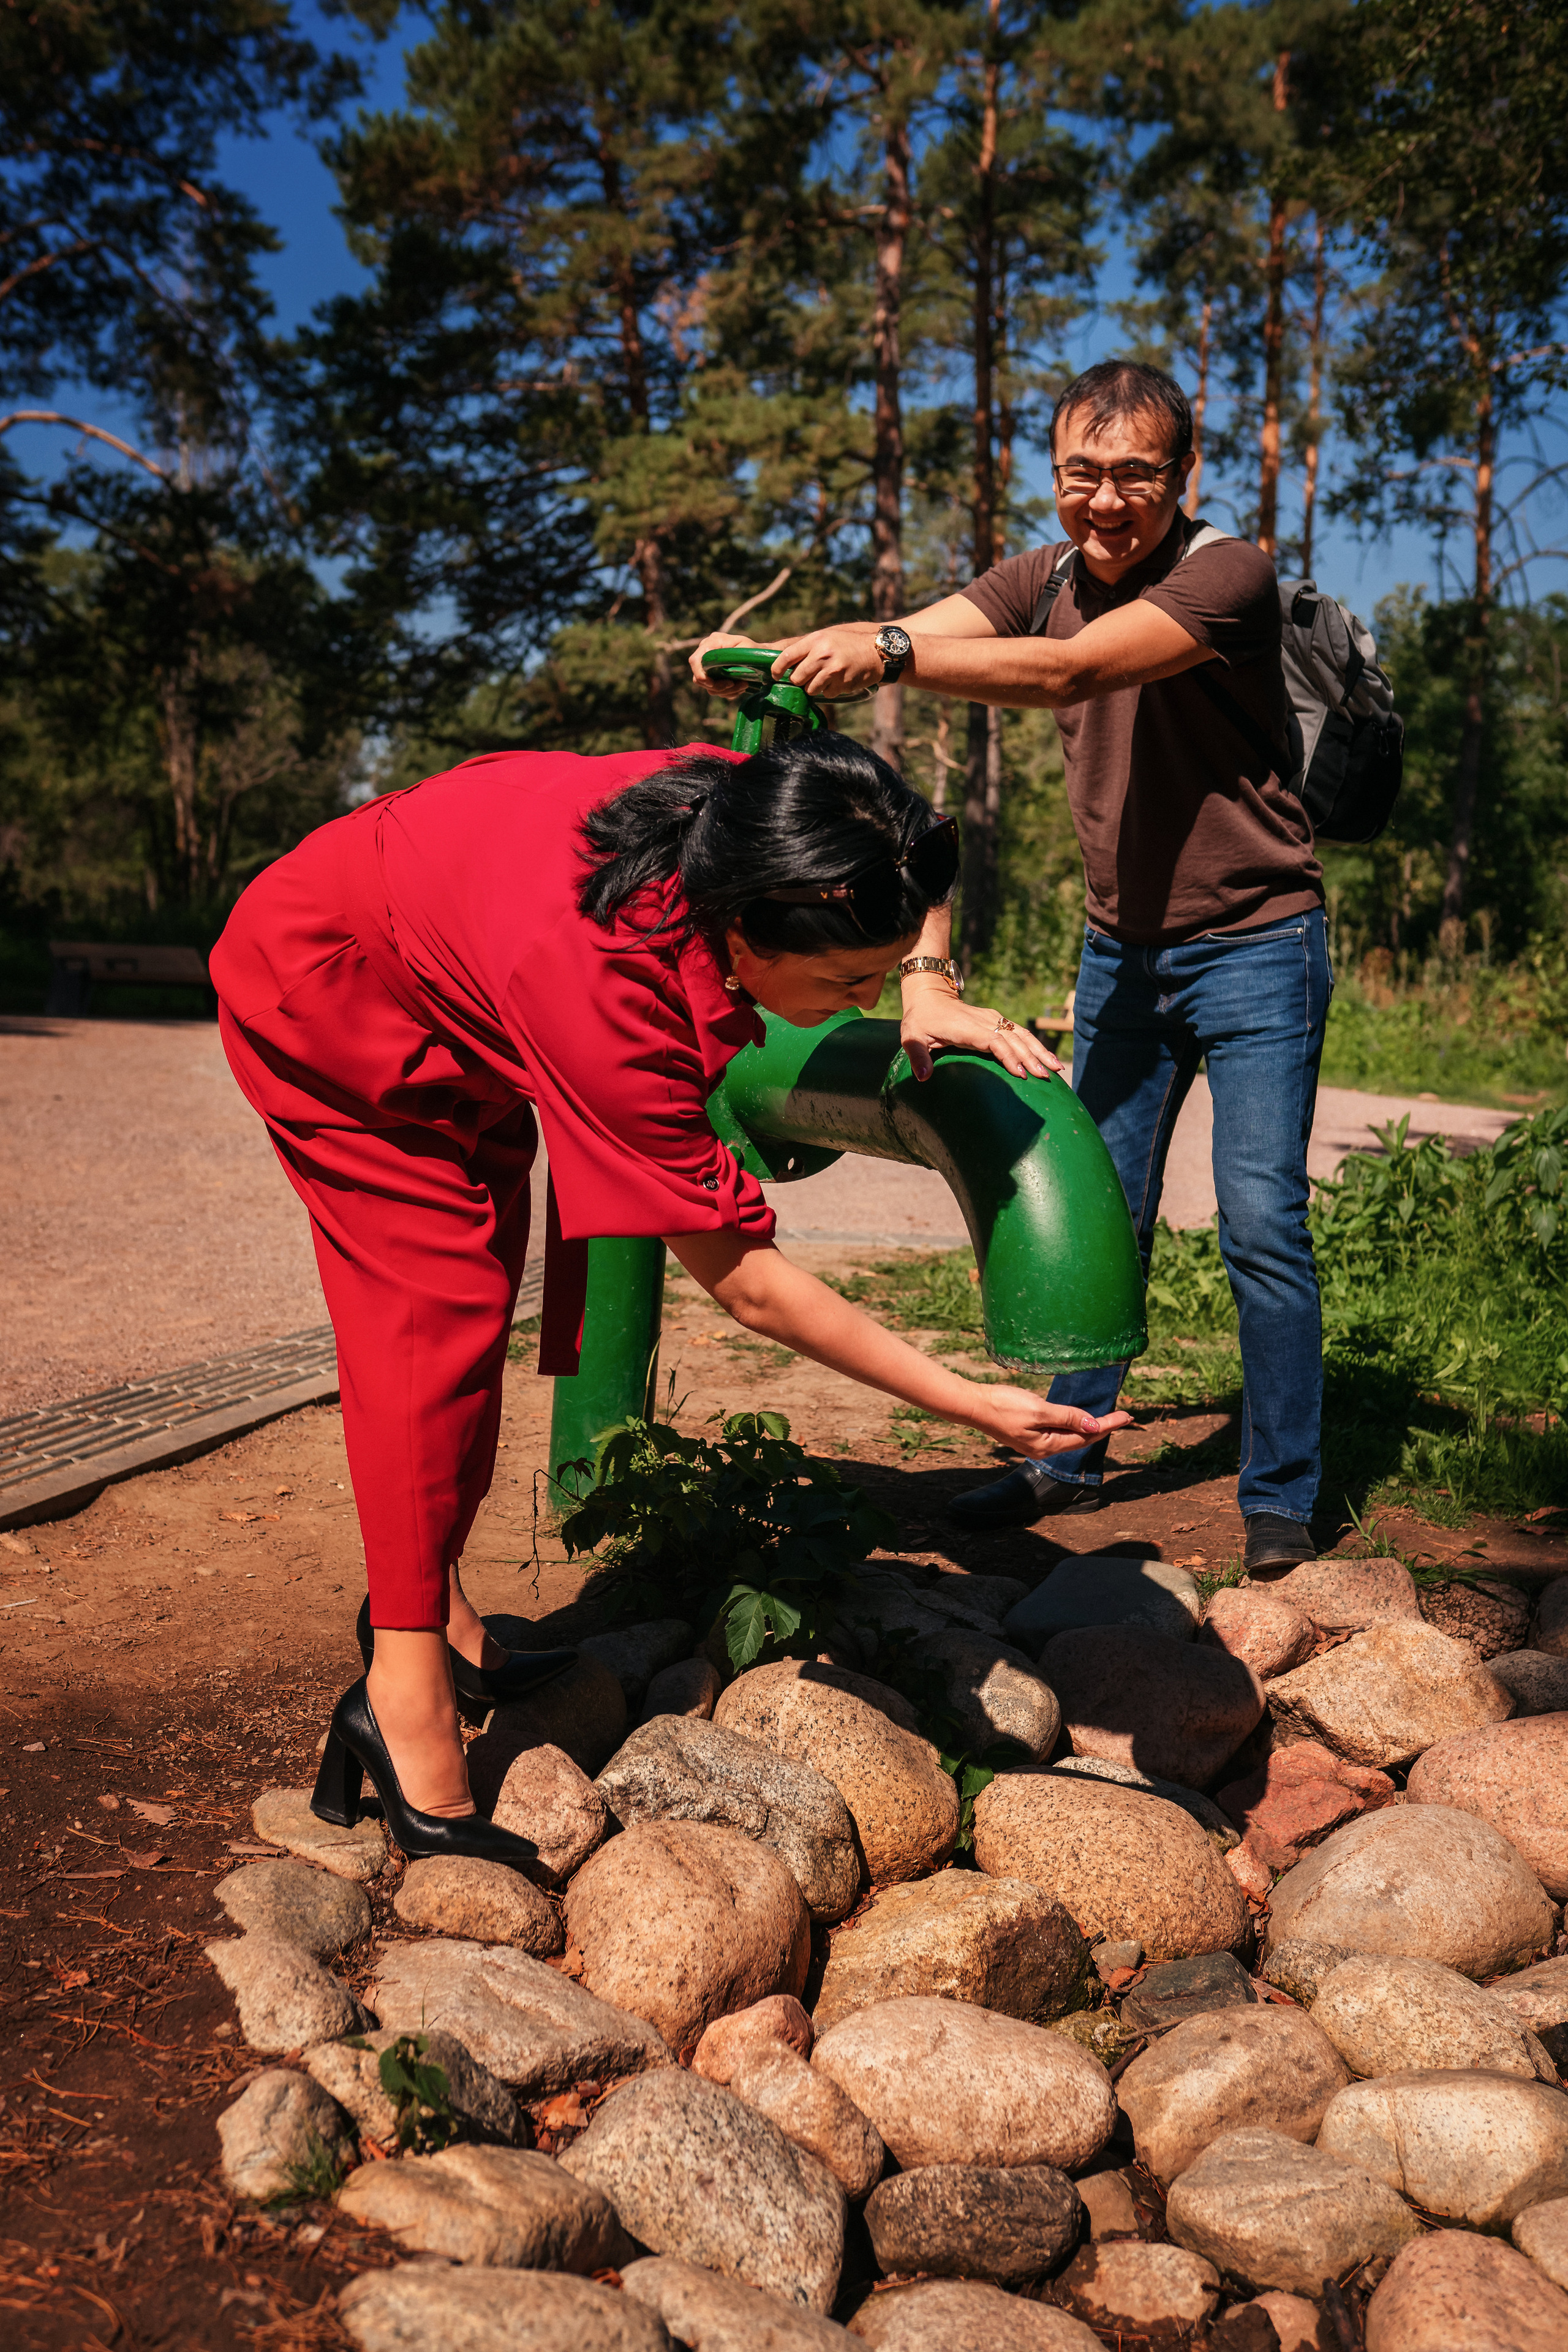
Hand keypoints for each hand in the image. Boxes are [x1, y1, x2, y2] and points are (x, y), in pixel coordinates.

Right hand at [690, 631, 757, 699]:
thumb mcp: (745, 648)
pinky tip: (740, 687)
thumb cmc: (753, 649)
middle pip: (699, 678)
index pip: (695, 660)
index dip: (700, 674)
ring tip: (743, 685)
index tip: (712, 683)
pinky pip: (716, 690)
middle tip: (733, 684)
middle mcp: (706, 654)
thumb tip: (715, 662)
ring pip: (709, 687)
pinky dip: (728, 692)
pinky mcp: (714, 677)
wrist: (758, 656)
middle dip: (717, 686)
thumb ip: (729, 654)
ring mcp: (709, 666)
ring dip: (726, 691)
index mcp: (712, 643)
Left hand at [773, 624, 883, 699]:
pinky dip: (830, 691)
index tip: (776, 675)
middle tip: (808, 675)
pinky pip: (826, 695)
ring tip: (826, 676)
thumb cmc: (847, 643)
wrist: (877, 651)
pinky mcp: (842, 684)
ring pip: (810, 689)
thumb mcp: (825, 636)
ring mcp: (833, 670)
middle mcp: (823, 654)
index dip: (777, 668)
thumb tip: (777, 658)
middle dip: (799, 680)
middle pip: (796, 678)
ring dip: (815, 687)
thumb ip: (803, 647)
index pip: (787, 656)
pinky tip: (839, 680)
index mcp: (816, 640)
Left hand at [900, 983, 1067, 1084]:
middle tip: (1047, 1076)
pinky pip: (1019, 1032)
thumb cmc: (920, 1019)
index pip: (992, 1041)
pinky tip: (1046, 1057)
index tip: (1021, 1073)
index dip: (1007, 1056)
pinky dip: (1034, 1044)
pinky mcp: (996, 1020)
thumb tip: (922, 1077)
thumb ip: (918, 1056)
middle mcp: (983, 1021)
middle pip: (1012, 1039)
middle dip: (1031, 1057)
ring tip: (1056, 1068)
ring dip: (1039, 1050)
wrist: (930, 994)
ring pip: (1021, 1034)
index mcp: (966, 1028)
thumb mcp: (912, 1036)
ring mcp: (992, 1019)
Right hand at [964, 1385, 1132, 1460]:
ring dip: (1089, 1428)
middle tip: (1123, 1417)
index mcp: (1048, 1445)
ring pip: (1070, 1437)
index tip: (1127, 1416)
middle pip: (1081, 1439)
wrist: (974, 1405)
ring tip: (1106, 1420)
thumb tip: (1092, 1424)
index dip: (1108, 1425)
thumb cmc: (1004, 1406)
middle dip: (1103, 1428)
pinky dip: (1073, 1425)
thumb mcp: (1040, 1410)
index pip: (1087, 1435)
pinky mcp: (1027, 1433)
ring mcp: (1035, 1442)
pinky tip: (1076, 1420)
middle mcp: (1044, 1448)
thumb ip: (1067, 1417)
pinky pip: (1058, 1432)